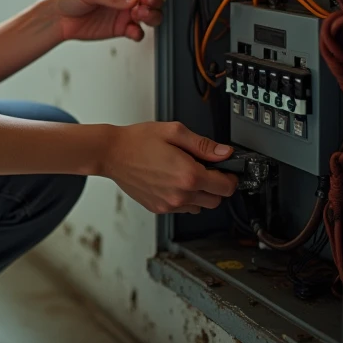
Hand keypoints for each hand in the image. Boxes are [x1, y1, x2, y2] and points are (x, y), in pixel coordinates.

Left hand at [54, 0, 165, 41]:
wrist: (59, 19)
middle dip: (155, 0)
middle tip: (145, 4)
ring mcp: (124, 12)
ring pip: (150, 14)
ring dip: (151, 16)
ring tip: (139, 16)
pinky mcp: (121, 28)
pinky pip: (138, 31)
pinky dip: (139, 33)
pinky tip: (133, 31)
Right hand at [100, 122, 237, 213]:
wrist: (111, 153)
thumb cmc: (138, 141)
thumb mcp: (175, 132)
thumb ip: (204, 145)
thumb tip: (224, 152)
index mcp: (189, 174)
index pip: (226, 187)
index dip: (230, 177)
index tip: (226, 170)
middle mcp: (181, 194)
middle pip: (216, 200)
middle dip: (216, 185)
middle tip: (205, 169)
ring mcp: (169, 204)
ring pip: (200, 207)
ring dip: (200, 194)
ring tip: (185, 174)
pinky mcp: (159, 208)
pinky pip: (182, 209)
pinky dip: (184, 198)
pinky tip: (173, 181)